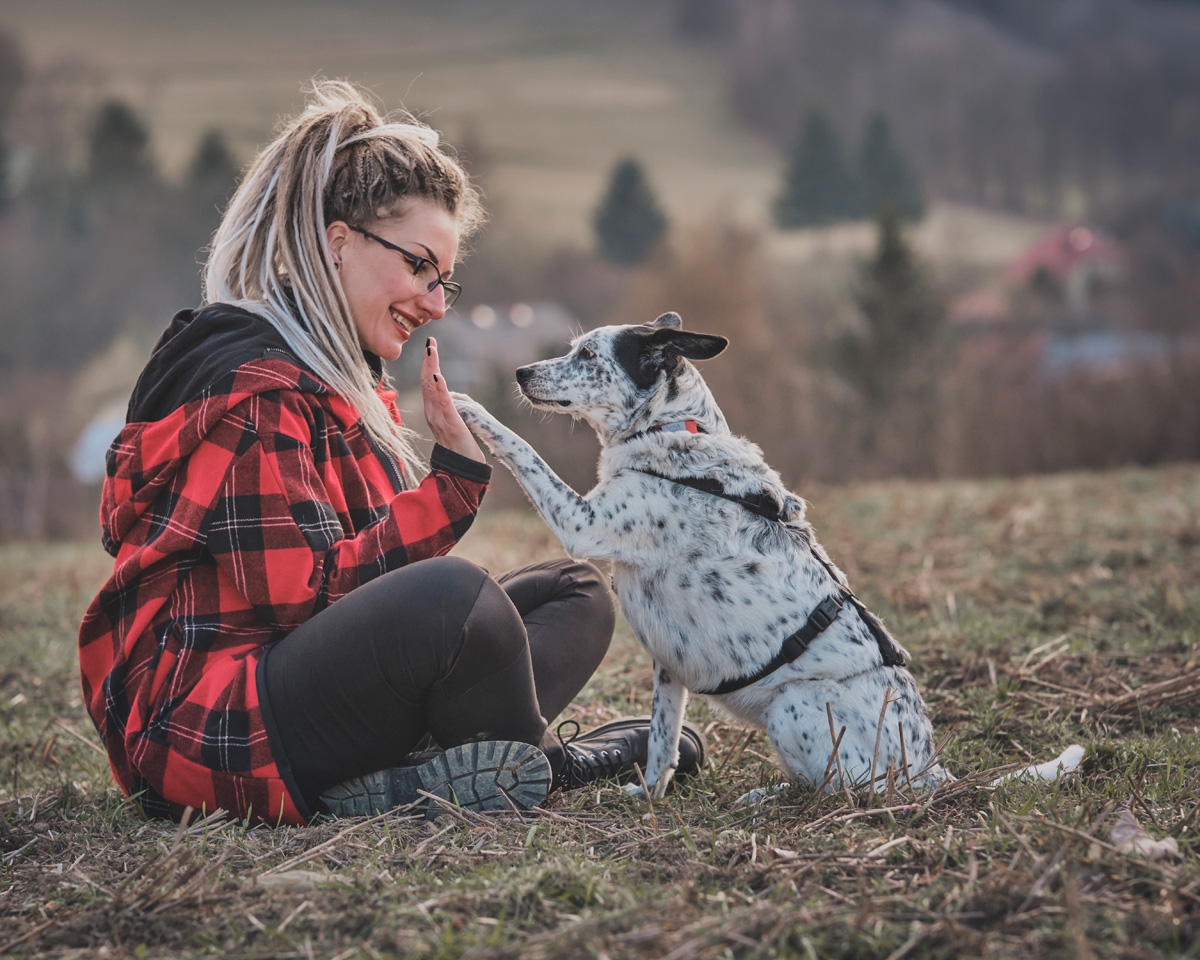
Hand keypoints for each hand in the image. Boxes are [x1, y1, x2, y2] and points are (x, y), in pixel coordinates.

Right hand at [421, 338, 484, 463]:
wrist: (461, 469)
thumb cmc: (459, 447)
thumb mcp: (452, 422)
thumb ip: (448, 407)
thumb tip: (448, 394)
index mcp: (433, 411)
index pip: (428, 382)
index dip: (429, 364)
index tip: (430, 345)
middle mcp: (432, 413)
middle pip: (427, 381)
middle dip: (429, 360)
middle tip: (430, 341)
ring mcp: (439, 419)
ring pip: (432, 389)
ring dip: (432, 368)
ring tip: (431, 351)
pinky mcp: (450, 424)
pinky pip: (444, 404)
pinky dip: (440, 389)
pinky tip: (439, 376)